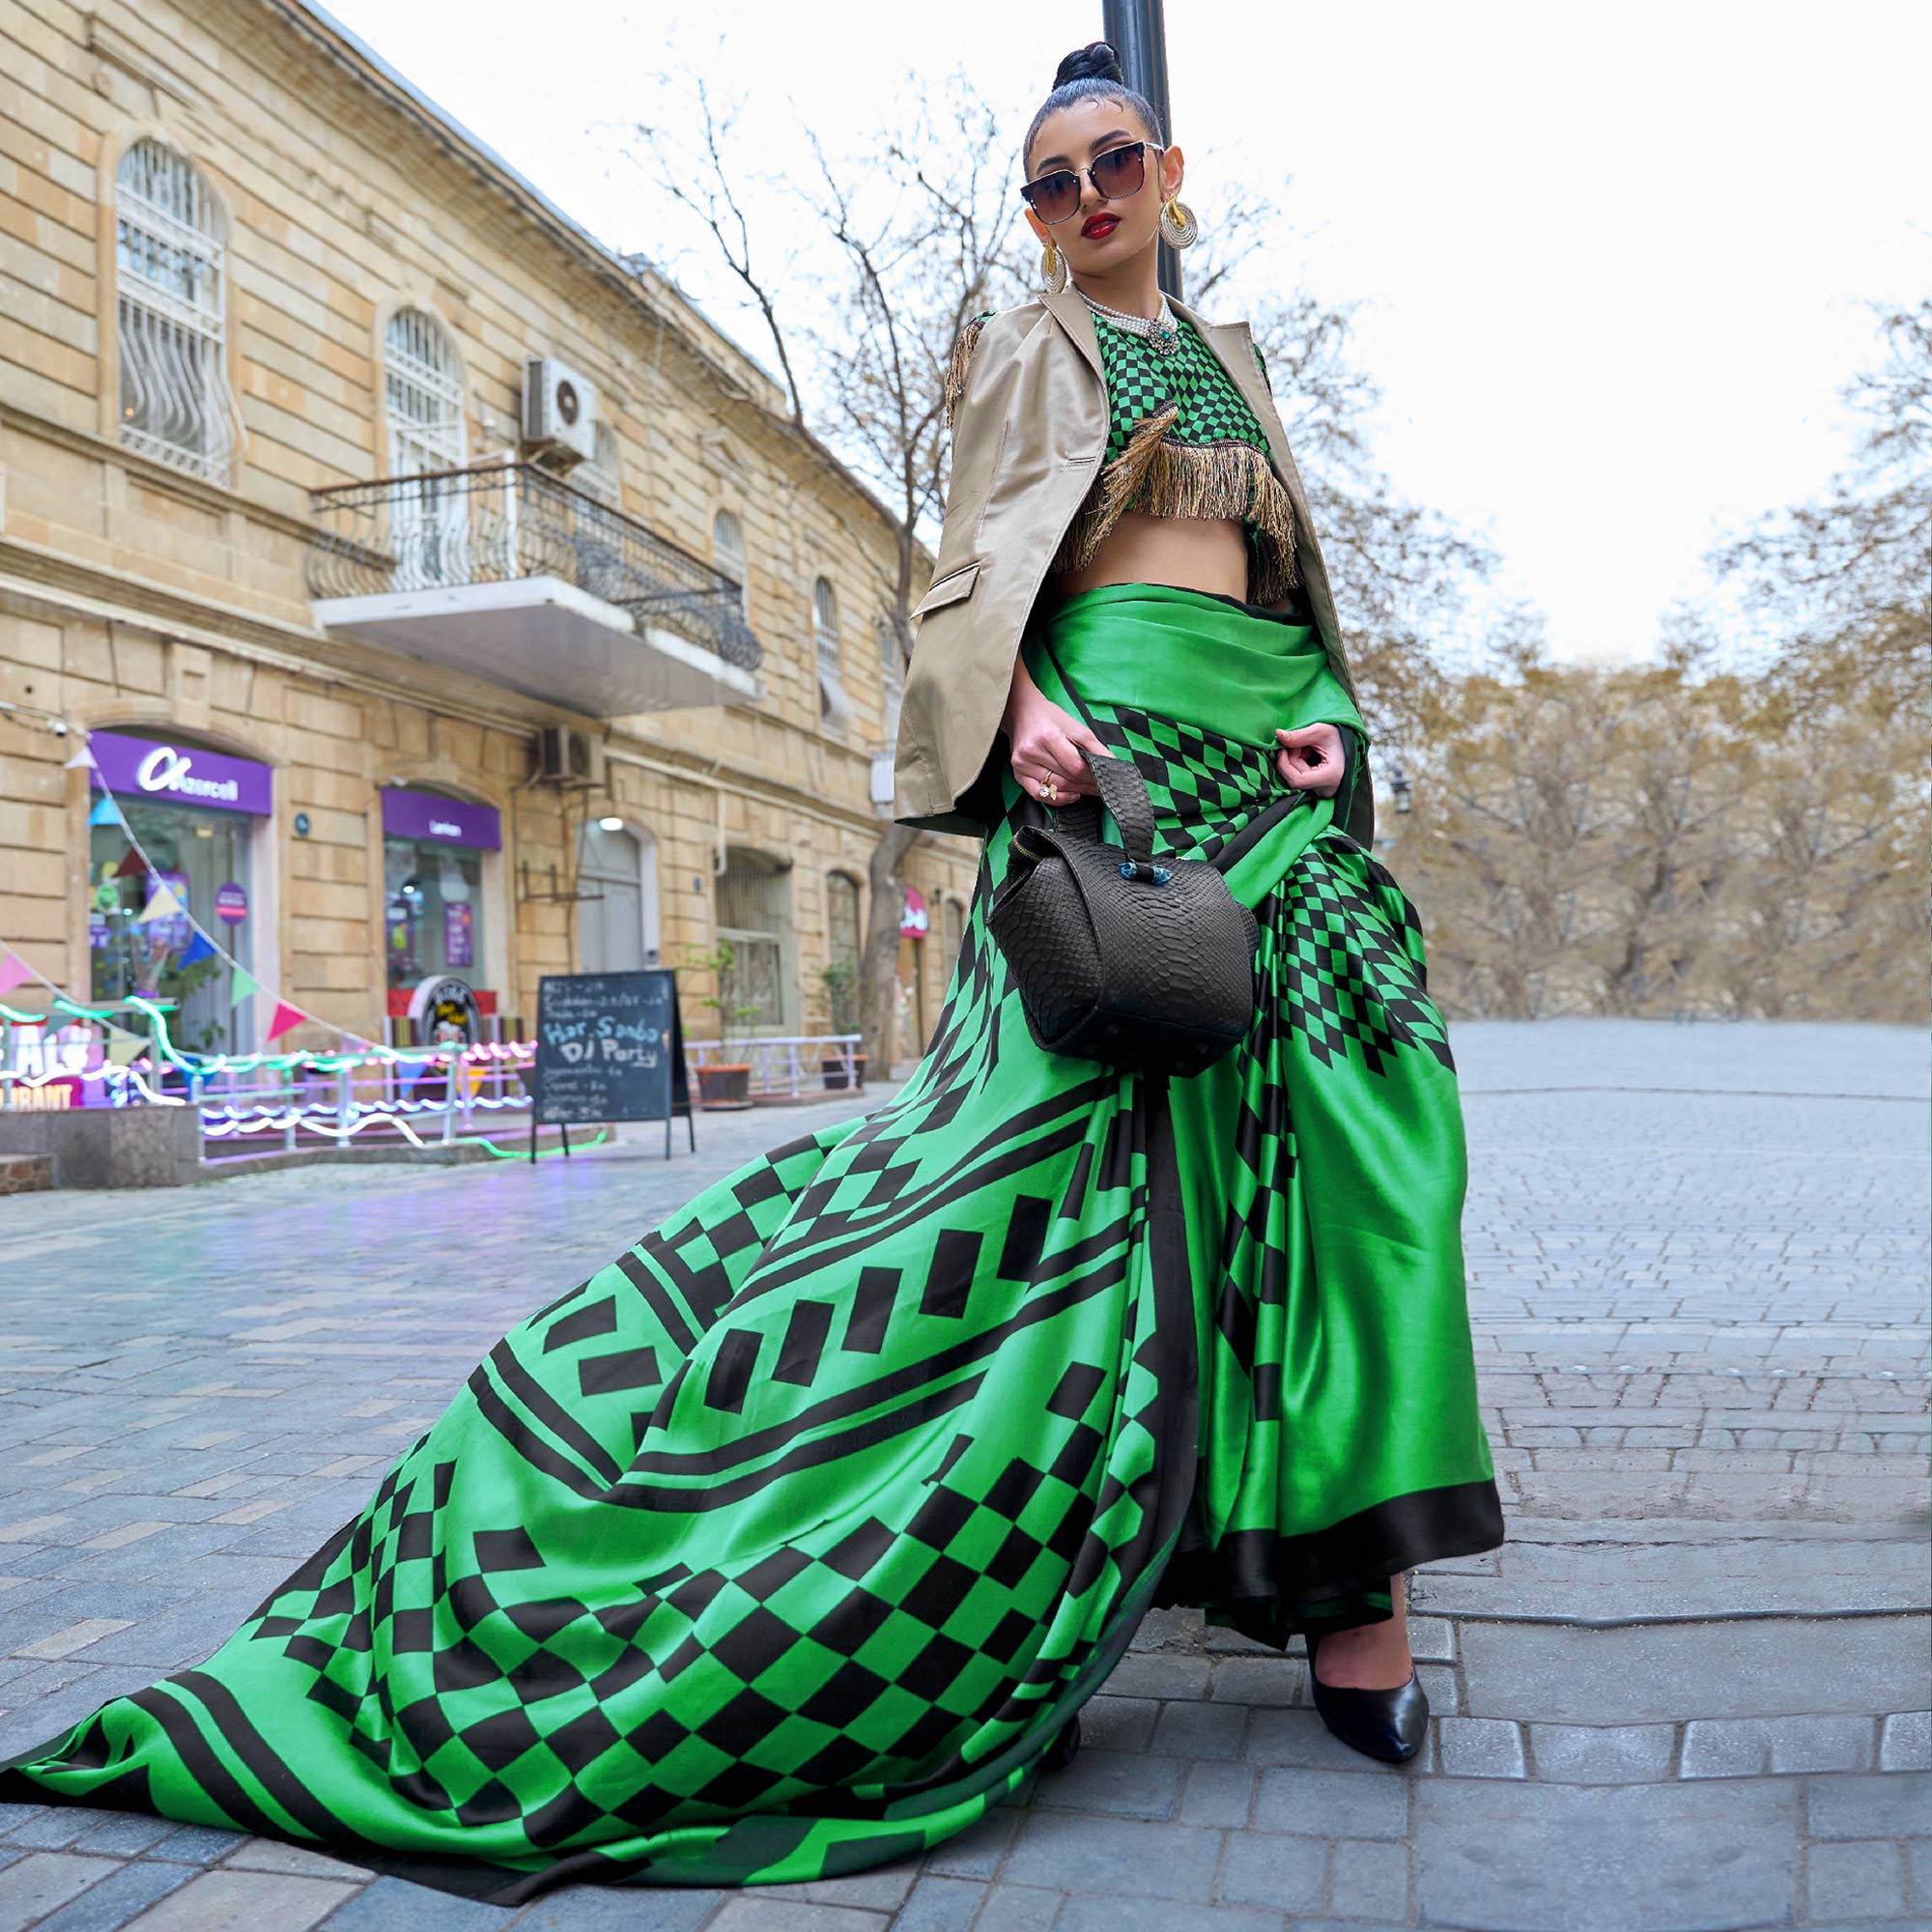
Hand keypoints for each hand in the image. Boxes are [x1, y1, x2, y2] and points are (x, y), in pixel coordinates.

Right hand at [1003, 657, 1110, 804]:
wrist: (1021, 712)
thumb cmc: (1050, 718)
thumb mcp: (1076, 726)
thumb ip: (1095, 747)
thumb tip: (1112, 764)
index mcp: (1048, 737)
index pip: (1075, 766)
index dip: (1092, 776)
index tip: (1105, 779)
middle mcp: (1032, 752)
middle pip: (1066, 779)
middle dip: (1087, 786)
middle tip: (1101, 788)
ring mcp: (1022, 764)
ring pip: (1055, 788)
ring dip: (1076, 792)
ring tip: (1089, 790)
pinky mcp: (1017, 773)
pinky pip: (1039, 795)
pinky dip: (1057, 799)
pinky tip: (1070, 794)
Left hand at [1274, 723, 1345, 796]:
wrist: (1352, 742)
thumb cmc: (1340, 736)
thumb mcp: (1320, 731)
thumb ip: (1298, 735)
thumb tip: (1277, 734)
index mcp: (1331, 776)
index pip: (1297, 781)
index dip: (1284, 765)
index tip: (1282, 749)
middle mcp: (1327, 789)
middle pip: (1295, 779)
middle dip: (1290, 759)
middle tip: (1296, 742)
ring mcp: (1323, 791)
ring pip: (1296, 779)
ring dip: (1294, 761)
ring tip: (1306, 746)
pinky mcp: (1319, 789)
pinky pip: (1301, 780)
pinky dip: (1299, 765)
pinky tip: (1307, 754)